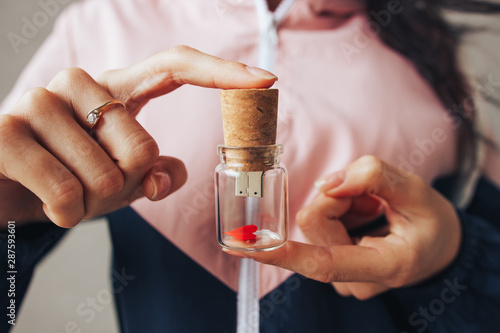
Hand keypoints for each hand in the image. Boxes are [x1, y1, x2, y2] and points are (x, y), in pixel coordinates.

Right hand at [0, 46, 277, 227]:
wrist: (5, 188)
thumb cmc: (69, 178)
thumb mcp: (122, 180)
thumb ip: (153, 172)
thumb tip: (167, 175)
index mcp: (115, 89)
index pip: (174, 67)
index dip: (220, 72)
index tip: (264, 80)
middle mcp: (78, 83)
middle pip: (143, 149)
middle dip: (126, 187)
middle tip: (94, 186)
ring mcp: (39, 101)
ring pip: (107, 176)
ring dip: (93, 204)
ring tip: (66, 192)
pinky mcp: (6, 131)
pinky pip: (66, 192)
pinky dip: (66, 214)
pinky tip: (48, 203)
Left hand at [224, 156, 461, 299]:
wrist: (439, 248)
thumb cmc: (432, 222)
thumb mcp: (417, 190)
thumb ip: (374, 177)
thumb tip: (325, 183)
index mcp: (385, 266)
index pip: (325, 263)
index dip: (287, 254)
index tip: (253, 247)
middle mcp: (355, 280)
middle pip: (314, 222)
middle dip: (337, 197)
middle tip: (370, 197)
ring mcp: (342, 278)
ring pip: (313, 221)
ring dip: (339, 204)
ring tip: (372, 210)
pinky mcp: (332, 268)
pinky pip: (317, 226)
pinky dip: (338, 212)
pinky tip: (361, 216)